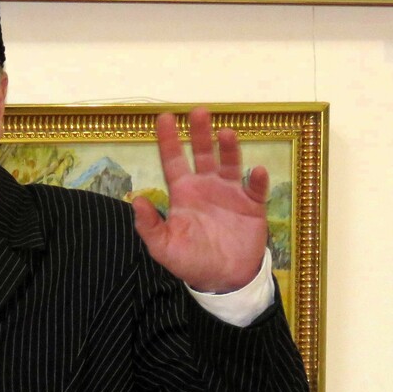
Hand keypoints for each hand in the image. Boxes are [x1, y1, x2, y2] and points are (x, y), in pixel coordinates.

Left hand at [131, 107, 268, 292]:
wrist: (223, 279)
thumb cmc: (191, 261)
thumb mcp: (164, 248)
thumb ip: (149, 226)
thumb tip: (136, 200)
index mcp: (183, 193)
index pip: (173, 160)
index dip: (169, 139)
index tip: (164, 117)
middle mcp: (206, 186)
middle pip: (202, 153)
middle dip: (200, 133)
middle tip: (198, 112)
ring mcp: (230, 193)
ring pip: (230, 163)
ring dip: (228, 149)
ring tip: (226, 133)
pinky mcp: (252, 205)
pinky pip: (255, 188)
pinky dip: (257, 179)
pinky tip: (256, 171)